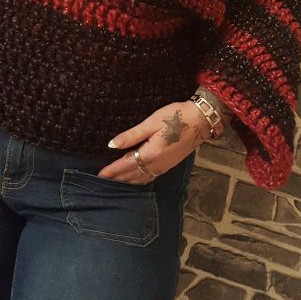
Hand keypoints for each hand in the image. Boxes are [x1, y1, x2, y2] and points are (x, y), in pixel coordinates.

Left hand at [97, 100, 223, 184]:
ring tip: (115, 182)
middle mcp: (157, 164)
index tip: (100, 175)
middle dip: (117, 178)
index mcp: (151, 153)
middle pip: (132, 175)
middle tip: (102, 182)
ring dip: (127, 182)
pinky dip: (139, 181)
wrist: (200, 121)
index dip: (112, 170)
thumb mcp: (151, 122)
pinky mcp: (170, 165)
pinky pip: (150, 177)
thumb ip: (131, 135)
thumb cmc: (176, 117)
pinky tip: (135, 179)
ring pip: (142, 179)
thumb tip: (111, 144)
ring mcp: (164, 166)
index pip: (126, 164)